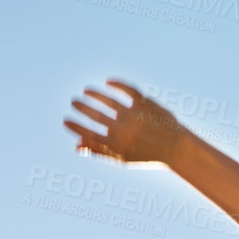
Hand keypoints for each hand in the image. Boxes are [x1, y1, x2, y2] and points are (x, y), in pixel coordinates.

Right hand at [63, 79, 183, 165]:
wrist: (174, 148)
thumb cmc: (145, 153)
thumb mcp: (121, 157)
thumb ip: (99, 151)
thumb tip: (76, 145)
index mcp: (117, 146)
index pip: (91, 135)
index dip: (76, 127)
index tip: (65, 120)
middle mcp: (124, 130)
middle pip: (98, 116)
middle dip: (82, 108)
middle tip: (73, 102)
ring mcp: (134, 116)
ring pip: (110, 101)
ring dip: (95, 95)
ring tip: (86, 91)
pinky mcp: (145, 103)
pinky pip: (128, 89)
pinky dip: (117, 83)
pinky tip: (107, 81)